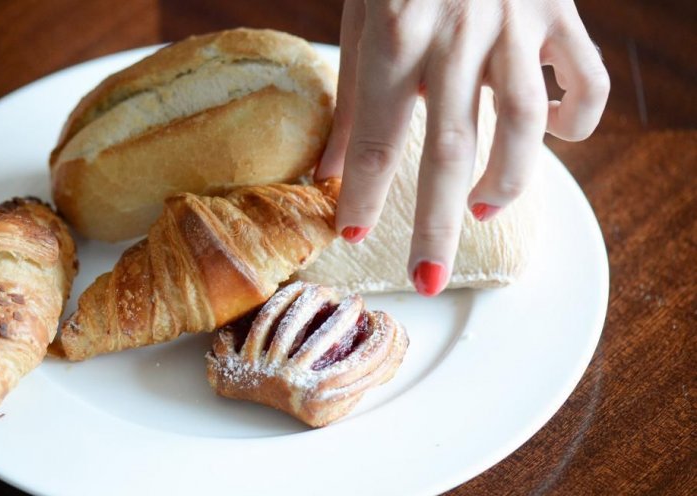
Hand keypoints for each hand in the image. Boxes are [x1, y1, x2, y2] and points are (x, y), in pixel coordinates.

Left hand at [317, 0, 608, 295]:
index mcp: (398, 35)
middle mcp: (458, 36)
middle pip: (448, 148)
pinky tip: (555, 139)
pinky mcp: (558, 14)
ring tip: (479, 211)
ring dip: (504, 181)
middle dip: (433, 221)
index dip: (360, 190)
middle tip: (425, 276)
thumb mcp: (361, 15)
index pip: (376, 134)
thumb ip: (351, 96)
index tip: (348, 235)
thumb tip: (324, 168)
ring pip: (523, 124)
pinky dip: (576, 120)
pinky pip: (583, 81)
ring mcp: (515, 25)